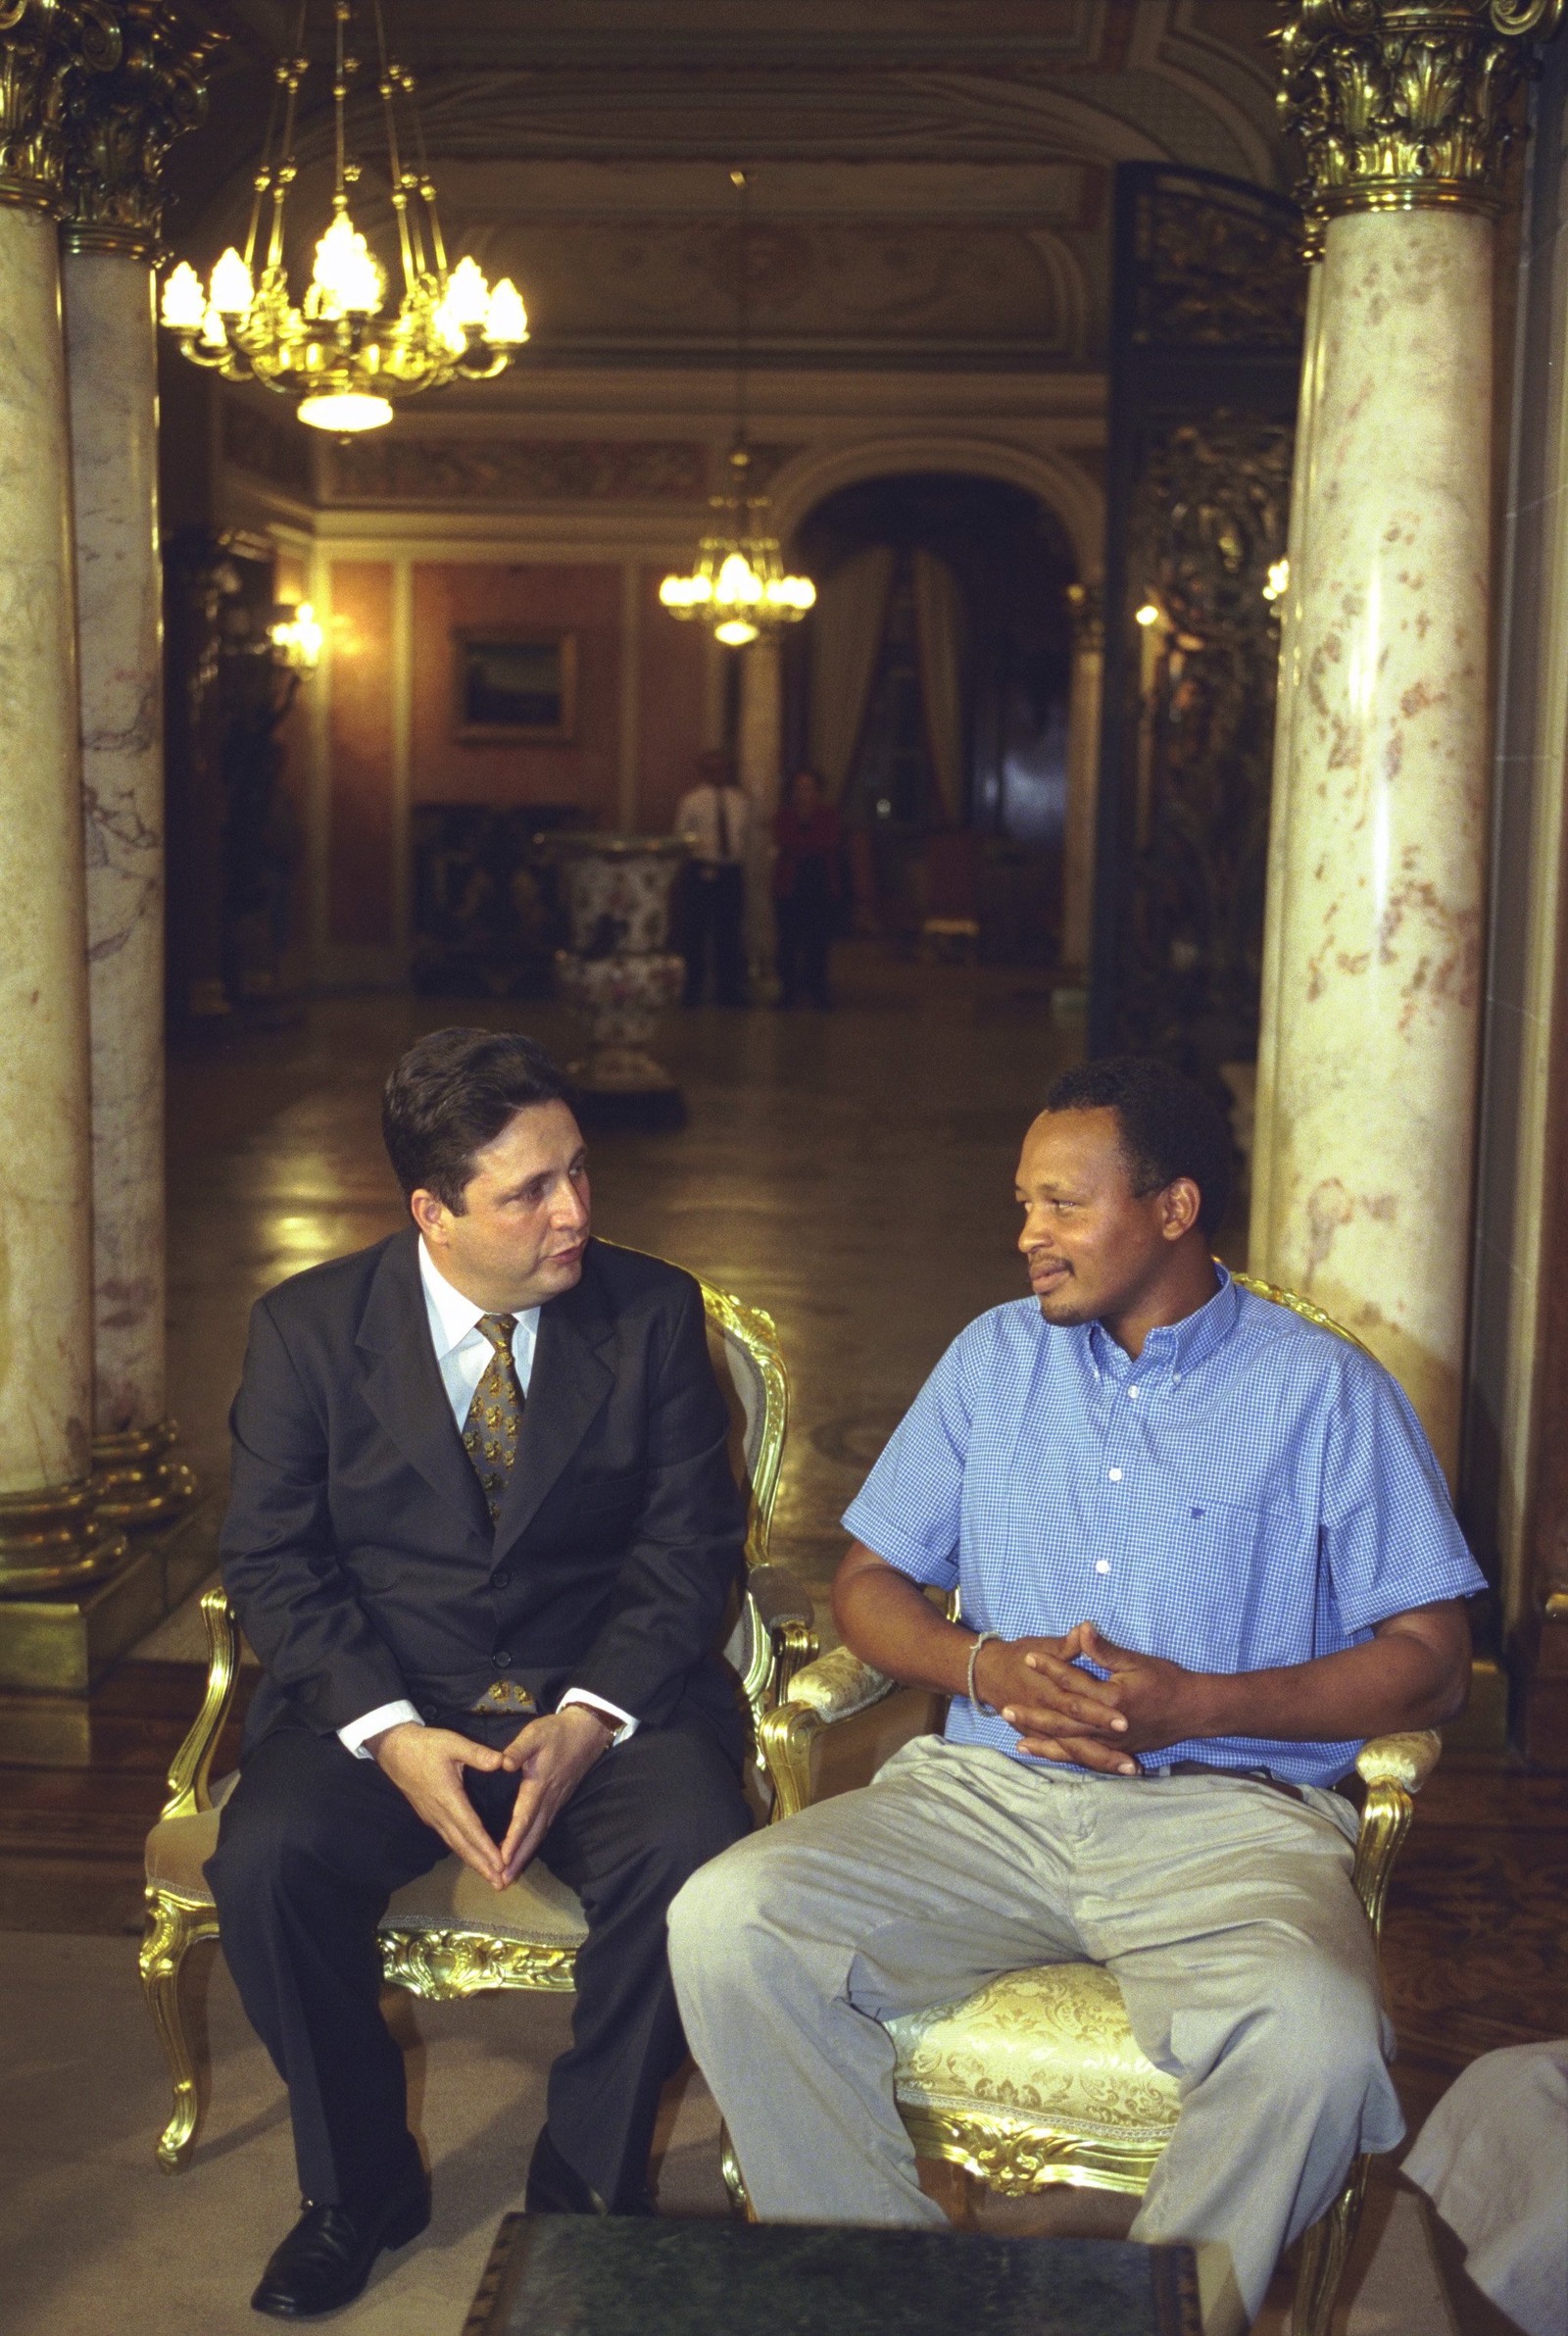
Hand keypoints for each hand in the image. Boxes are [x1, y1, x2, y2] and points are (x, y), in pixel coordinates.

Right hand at [370, 1722, 509, 1886]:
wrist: (394, 1749)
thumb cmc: (425, 1745)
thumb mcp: (453, 1743)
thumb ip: (478, 1753)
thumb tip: (502, 1762)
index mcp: (448, 1797)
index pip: (471, 1829)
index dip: (485, 1849)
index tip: (500, 1865)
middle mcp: (439, 1813)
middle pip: (463, 1845)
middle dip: (482, 1865)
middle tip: (500, 1884)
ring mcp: (432, 1817)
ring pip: (455, 1844)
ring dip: (473, 1862)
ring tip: (490, 1877)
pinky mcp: (429, 1816)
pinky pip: (448, 1838)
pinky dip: (463, 1850)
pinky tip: (472, 1856)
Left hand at [495, 1707, 616, 1884]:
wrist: (586, 1732)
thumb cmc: (557, 1732)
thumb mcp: (535, 1734)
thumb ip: (518, 1749)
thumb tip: (503, 1763)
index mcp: (538, 1785)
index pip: (523, 1819)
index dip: (512, 1841)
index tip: (501, 1860)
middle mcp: (548, 1800)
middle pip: (532, 1836)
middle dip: (517, 1860)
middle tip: (502, 1882)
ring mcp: (555, 1803)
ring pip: (539, 1835)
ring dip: (524, 1856)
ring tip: (510, 1875)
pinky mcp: (558, 1801)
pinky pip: (544, 1828)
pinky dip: (532, 1845)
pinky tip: (524, 1852)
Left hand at [989, 1622, 1197, 1770]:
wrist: (1193, 1710)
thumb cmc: (1167, 1681)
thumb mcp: (1136, 1661)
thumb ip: (1105, 1650)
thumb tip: (1083, 1628)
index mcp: (1111, 1699)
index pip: (1072, 1681)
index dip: (1049, 1667)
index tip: (1028, 1656)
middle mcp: (1108, 1726)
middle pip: (1063, 1722)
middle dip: (1033, 1716)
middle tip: (1006, 1709)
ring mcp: (1112, 1743)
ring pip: (1071, 1746)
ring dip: (1044, 1743)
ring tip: (1019, 1740)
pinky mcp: (1117, 1752)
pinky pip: (1085, 1757)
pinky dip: (1064, 1756)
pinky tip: (1048, 1754)